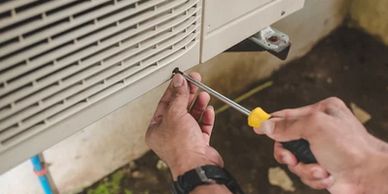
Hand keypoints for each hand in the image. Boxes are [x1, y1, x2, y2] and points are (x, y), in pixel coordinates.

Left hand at [146, 72, 222, 179]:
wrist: (197, 166)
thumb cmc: (181, 147)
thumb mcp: (176, 114)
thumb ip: (178, 96)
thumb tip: (179, 82)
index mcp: (156, 129)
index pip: (164, 104)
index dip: (173, 90)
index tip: (181, 78)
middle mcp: (169, 134)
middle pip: (179, 109)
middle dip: (188, 94)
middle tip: (195, 81)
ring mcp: (184, 139)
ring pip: (191, 116)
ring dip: (198, 104)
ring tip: (203, 94)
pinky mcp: (198, 143)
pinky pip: (202, 126)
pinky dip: (205, 117)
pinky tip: (208, 109)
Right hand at [254, 97, 387, 193]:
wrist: (369, 176)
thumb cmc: (350, 147)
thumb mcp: (314, 127)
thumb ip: (286, 125)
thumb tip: (264, 124)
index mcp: (320, 112)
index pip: (287, 115)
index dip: (270, 121)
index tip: (255, 125)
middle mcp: (319, 130)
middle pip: (285, 140)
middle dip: (287, 153)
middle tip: (290, 158)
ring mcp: (320, 150)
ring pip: (293, 160)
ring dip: (304, 168)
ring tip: (321, 169)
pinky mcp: (321, 168)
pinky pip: (303, 173)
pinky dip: (313, 177)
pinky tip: (327, 175)